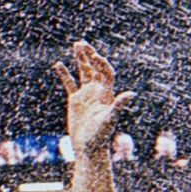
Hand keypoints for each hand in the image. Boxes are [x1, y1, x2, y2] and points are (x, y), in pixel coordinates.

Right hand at [54, 41, 133, 157]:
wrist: (88, 148)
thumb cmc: (100, 136)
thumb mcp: (109, 119)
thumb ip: (119, 105)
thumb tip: (132, 94)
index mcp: (106, 94)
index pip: (106, 72)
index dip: (101, 62)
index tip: (94, 56)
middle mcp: (97, 92)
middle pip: (95, 68)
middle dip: (89, 55)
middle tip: (81, 43)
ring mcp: (86, 95)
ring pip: (84, 72)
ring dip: (81, 59)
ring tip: (75, 45)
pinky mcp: (75, 101)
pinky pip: (70, 84)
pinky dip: (64, 74)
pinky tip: (58, 64)